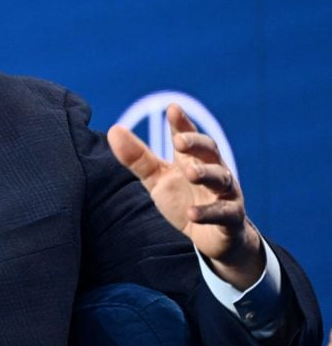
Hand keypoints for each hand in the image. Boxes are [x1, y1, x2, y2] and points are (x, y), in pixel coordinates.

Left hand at [107, 103, 262, 289]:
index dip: (181, 123)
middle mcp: (213, 170)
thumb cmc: (185, 200)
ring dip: (207, 174)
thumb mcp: (158, 179)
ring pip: (221, 178)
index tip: (172, 108)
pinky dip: (208, 212)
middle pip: (209, 151)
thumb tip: (114, 129)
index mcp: (193, 159)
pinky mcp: (232, 218)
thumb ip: (138, 158)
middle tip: (178, 141)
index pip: (188, 136)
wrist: (214, 237)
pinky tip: (192, 213)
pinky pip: (224, 213)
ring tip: (190, 173)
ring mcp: (225, 193)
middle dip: (195, 144)